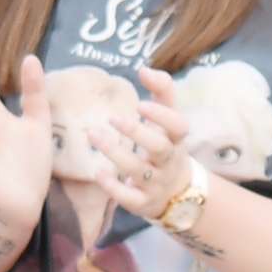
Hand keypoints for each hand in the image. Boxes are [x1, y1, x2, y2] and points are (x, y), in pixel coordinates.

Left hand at [88, 67, 200, 224]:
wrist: (178, 193)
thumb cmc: (166, 145)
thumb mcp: (169, 120)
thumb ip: (161, 91)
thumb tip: (144, 68)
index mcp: (176, 139)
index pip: (178, 126)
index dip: (162, 115)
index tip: (140, 103)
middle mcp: (169, 162)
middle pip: (159, 148)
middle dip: (136, 133)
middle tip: (113, 117)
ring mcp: (157, 184)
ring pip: (139, 171)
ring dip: (115, 153)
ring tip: (93, 135)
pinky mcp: (143, 203)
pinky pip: (130, 199)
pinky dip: (114, 188)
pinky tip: (98, 172)